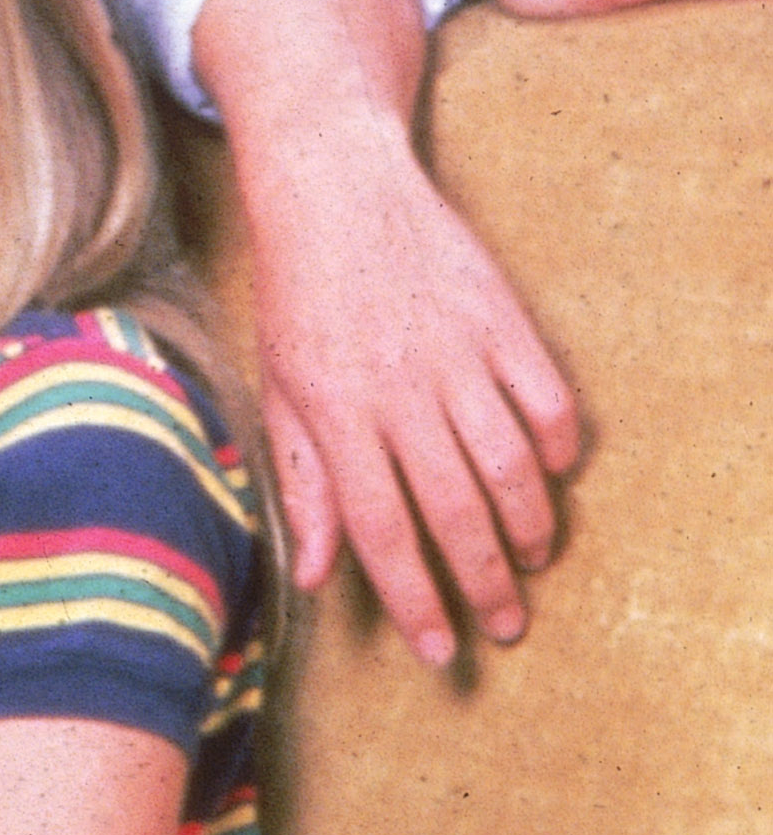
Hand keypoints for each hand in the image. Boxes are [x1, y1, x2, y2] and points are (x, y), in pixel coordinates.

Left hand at [243, 133, 580, 668]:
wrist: (334, 184)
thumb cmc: (296, 293)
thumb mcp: (278, 384)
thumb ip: (303, 480)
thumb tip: (312, 574)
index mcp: (335, 410)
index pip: (380, 529)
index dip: (414, 599)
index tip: (442, 650)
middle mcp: (398, 388)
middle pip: (454, 511)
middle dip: (486, 584)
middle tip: (506, 628)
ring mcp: (454, 350)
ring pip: (510, 465)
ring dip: (529, 526)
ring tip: (531, 562)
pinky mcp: (498, 316)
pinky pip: (545, 399)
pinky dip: (557, 446)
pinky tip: (551, 475)